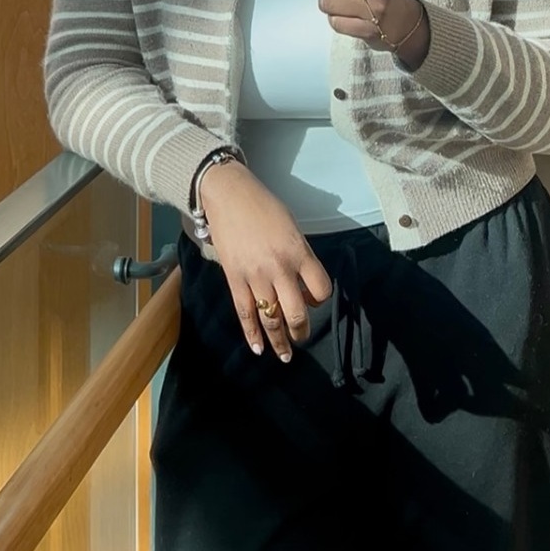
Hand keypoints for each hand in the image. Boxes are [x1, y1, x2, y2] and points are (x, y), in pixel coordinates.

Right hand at [198, 161, 332, 361]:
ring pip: (271, 319)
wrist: (229, 195)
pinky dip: (252, 334)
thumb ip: (300, 256)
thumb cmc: (264, 206)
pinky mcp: (234, 279)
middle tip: (302, 336)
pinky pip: (245, 313)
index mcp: (299, 253)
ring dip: (280, 341)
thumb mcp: (292, 227)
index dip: (319, 299)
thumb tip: (302, 283)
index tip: (313, 298)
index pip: (320, 290)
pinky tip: (258, 349)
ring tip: (285, 355)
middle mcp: (280, 268)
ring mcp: (255, 276)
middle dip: (302, 330)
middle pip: (297, 312)